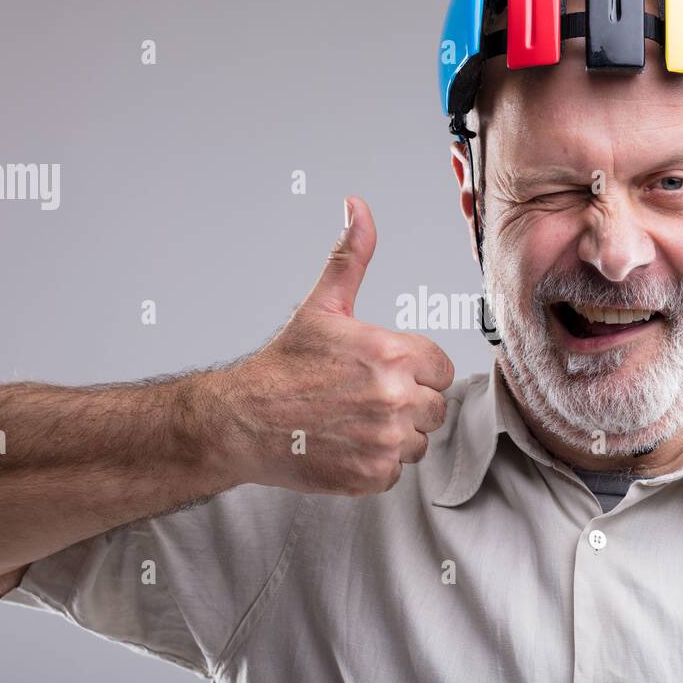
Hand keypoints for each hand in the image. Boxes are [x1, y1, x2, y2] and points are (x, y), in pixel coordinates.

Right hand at [221, 196, 455, 494]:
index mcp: (392, 354)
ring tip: (351, 422)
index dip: (413, 370)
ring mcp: (384, 440)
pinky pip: (396, 472)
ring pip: (418, 442)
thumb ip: (350, 256)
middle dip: (405, 404)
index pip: (441, 369)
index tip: (379, 372)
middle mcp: (395, 398)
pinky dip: (374, 464)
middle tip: (360, 399)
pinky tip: (344, 445)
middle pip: (433, 407)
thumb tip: (358, 206)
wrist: (240, 421)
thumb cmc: (282, 366)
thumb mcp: (321, 306)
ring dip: (392, 436)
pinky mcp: (371, 475)